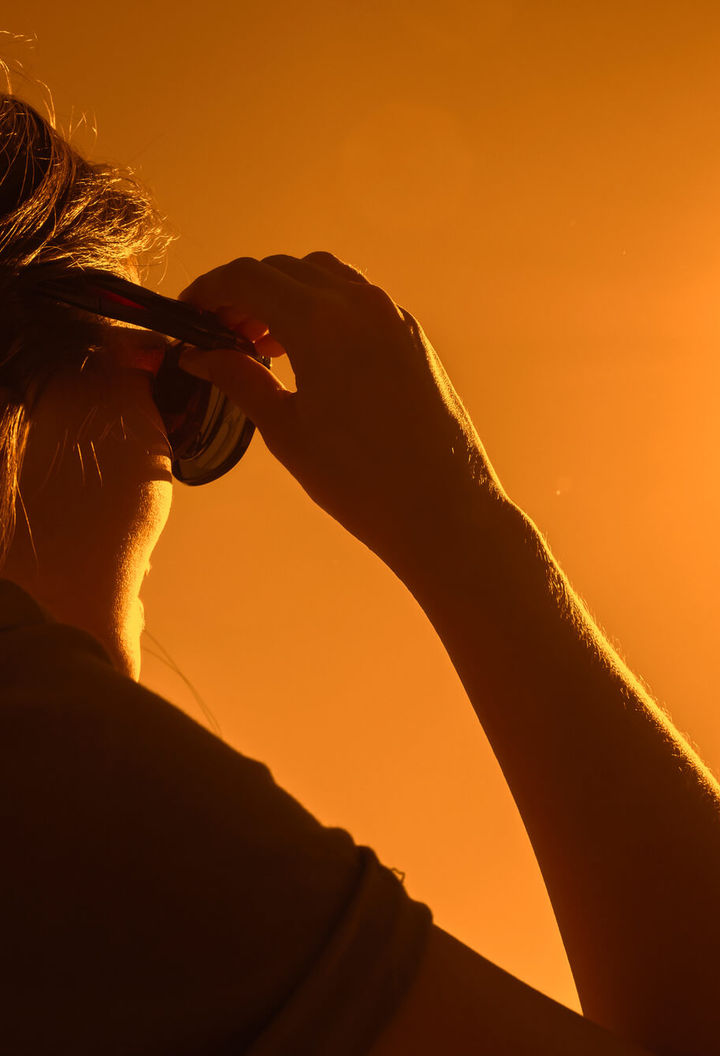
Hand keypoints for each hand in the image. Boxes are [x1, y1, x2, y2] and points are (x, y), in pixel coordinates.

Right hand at [177, 252, 506, 565]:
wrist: (444, 509)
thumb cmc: (362, 481)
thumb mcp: (286, 431)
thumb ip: (240, 380)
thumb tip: (200, 356)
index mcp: (321, 321)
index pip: (246, 278)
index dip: (208, 291)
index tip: (188, 315)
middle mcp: (360, 303)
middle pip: (283, 269)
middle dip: (243, 292)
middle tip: (219, 334)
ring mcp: (392, 315)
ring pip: (323, 276)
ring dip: (284, 295)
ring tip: (261, 342)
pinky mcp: (412, 335)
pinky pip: (357, 299)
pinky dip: (322, 308)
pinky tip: (309, 352)